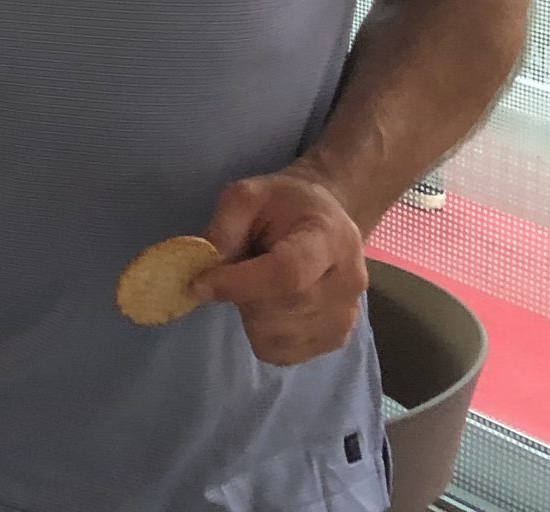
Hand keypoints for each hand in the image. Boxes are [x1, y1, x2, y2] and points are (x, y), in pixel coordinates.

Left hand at [192, 163, 368, 364]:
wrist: (326, 219)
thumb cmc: (284, 204)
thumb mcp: (247, 195)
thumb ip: (225, 226)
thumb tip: (206, 267)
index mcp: (329, 238)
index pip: (288, 274)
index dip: (240, 284)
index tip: (200, 283)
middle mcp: (348, 281)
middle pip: (282, 309)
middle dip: (241, 295)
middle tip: (233, 272)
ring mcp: (346, 315)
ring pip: (278, 337)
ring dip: (250, 316)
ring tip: (256, 286)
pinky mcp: (336, 339)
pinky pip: (283, 354)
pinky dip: (262, 335)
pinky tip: (266, 307)